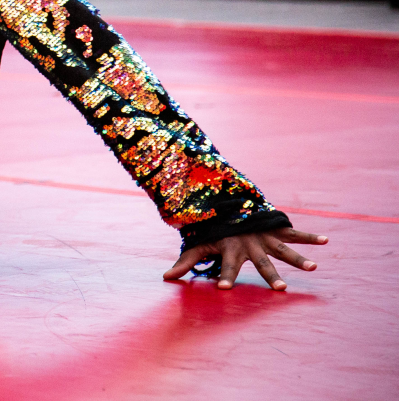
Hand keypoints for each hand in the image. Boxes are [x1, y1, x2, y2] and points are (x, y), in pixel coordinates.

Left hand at [163, 226, 326, 290]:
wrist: (227, 203)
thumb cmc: (214, 230)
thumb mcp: (198, 244)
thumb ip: (185, 261)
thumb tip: (165, 278)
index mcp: (231, 250)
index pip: (226, 267)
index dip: (224, 276)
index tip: (223, 289)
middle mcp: (250, 245)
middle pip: (262, 263)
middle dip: (270, 275)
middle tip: (281, 289)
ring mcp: (264, 237)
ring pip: (283, 249)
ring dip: (298, 258)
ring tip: (314, 268)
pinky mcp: (275, 229)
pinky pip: (295, 233)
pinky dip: (310, 237)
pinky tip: (326, 241)